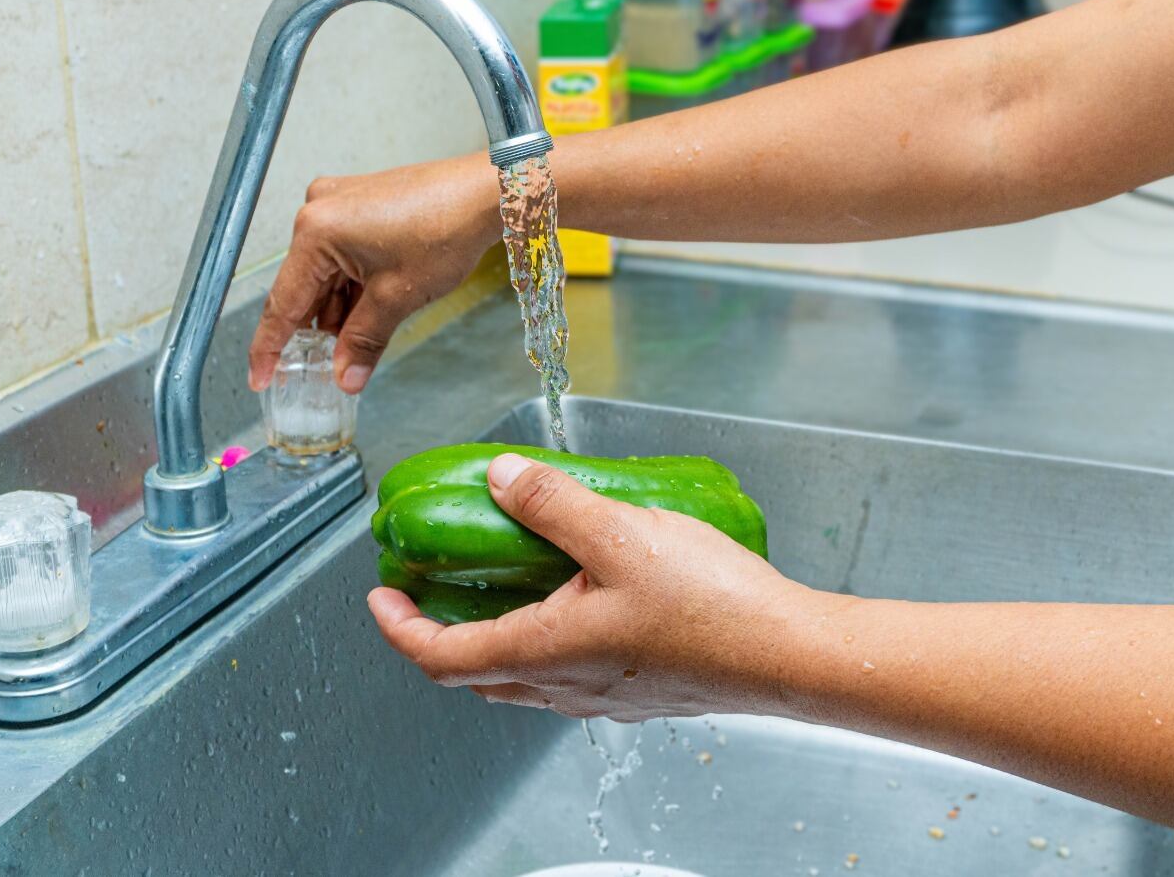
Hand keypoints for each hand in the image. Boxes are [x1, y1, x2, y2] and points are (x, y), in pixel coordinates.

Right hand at [248, 153, 500, 393]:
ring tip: (355, 344)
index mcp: (316, 231)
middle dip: (317, 330)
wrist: (485, 193)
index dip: (271, 347)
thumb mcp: (397, 298)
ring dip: (338, 311)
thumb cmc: (445, 228)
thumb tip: (345, 376)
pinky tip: (366, 315)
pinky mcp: (359, 203)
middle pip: (304, 287)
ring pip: (326, 274)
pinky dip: (352, 287)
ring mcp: (339, 204)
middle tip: (321, 369)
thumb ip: (363, 341)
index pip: (283, 302)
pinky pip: (342, 256)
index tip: (262, 376)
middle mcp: (318, 211)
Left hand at [367, 453, 811, 720]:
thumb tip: (496, 477)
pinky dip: (544, 638)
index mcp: (545, 653)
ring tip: (500, 580)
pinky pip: (568, 672)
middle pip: (475, 673)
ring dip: (493, 635)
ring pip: (521, 677)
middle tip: (430, 585)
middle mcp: (565, 687)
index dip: (398, 626)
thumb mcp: (620, 534)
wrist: (791, 656)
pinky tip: (578, 594)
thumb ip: (552, 501)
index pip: (440, 656)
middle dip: (439, 631)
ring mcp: (603, 696)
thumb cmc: (712, 606)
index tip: (381, 592)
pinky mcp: (640, 690)